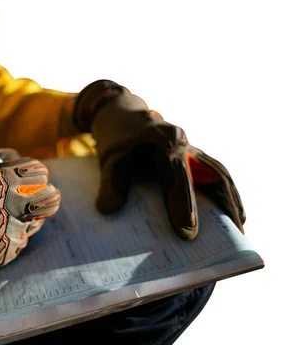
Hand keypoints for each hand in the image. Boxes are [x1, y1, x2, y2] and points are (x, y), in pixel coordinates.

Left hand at [73, 80, 245, 239]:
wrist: (120, 114)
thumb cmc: (116, 139)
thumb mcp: (109, 160)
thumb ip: (110, 184)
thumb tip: (108, 210)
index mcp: (163, 142)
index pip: (177, 177)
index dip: (182, 205)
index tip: (187, 234)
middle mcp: (182, 143)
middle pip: (213, 174)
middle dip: (226, 204)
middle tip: (236, 235)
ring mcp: (190, 147)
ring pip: (219, 173)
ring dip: (231, 198)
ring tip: (240, 227)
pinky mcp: (192, 153)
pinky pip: (215, 172)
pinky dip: (224, 191)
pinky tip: (229, 210)